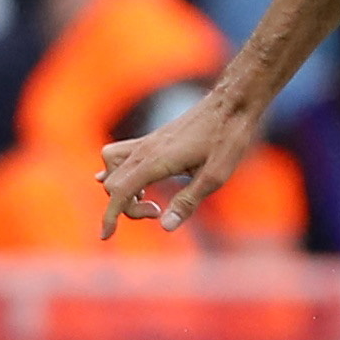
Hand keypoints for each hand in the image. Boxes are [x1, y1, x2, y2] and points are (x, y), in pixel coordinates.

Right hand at [96, 92, 262, 236]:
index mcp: (156, 161)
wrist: (233, 103)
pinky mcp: (152, 139)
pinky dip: (121, 173)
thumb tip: (165, 226)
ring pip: (111, 168)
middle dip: (127, 206)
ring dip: (121, 189)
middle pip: (112, 184)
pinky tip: (139, 183)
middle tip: (159, 211)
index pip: (119, 192)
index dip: (109, 216)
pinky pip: (119, 155)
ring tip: (150, 199)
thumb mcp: (216, 176)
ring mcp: (146, 142)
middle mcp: (143, 150)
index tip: (106, 236)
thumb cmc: (228, 137)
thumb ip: (189, 201)